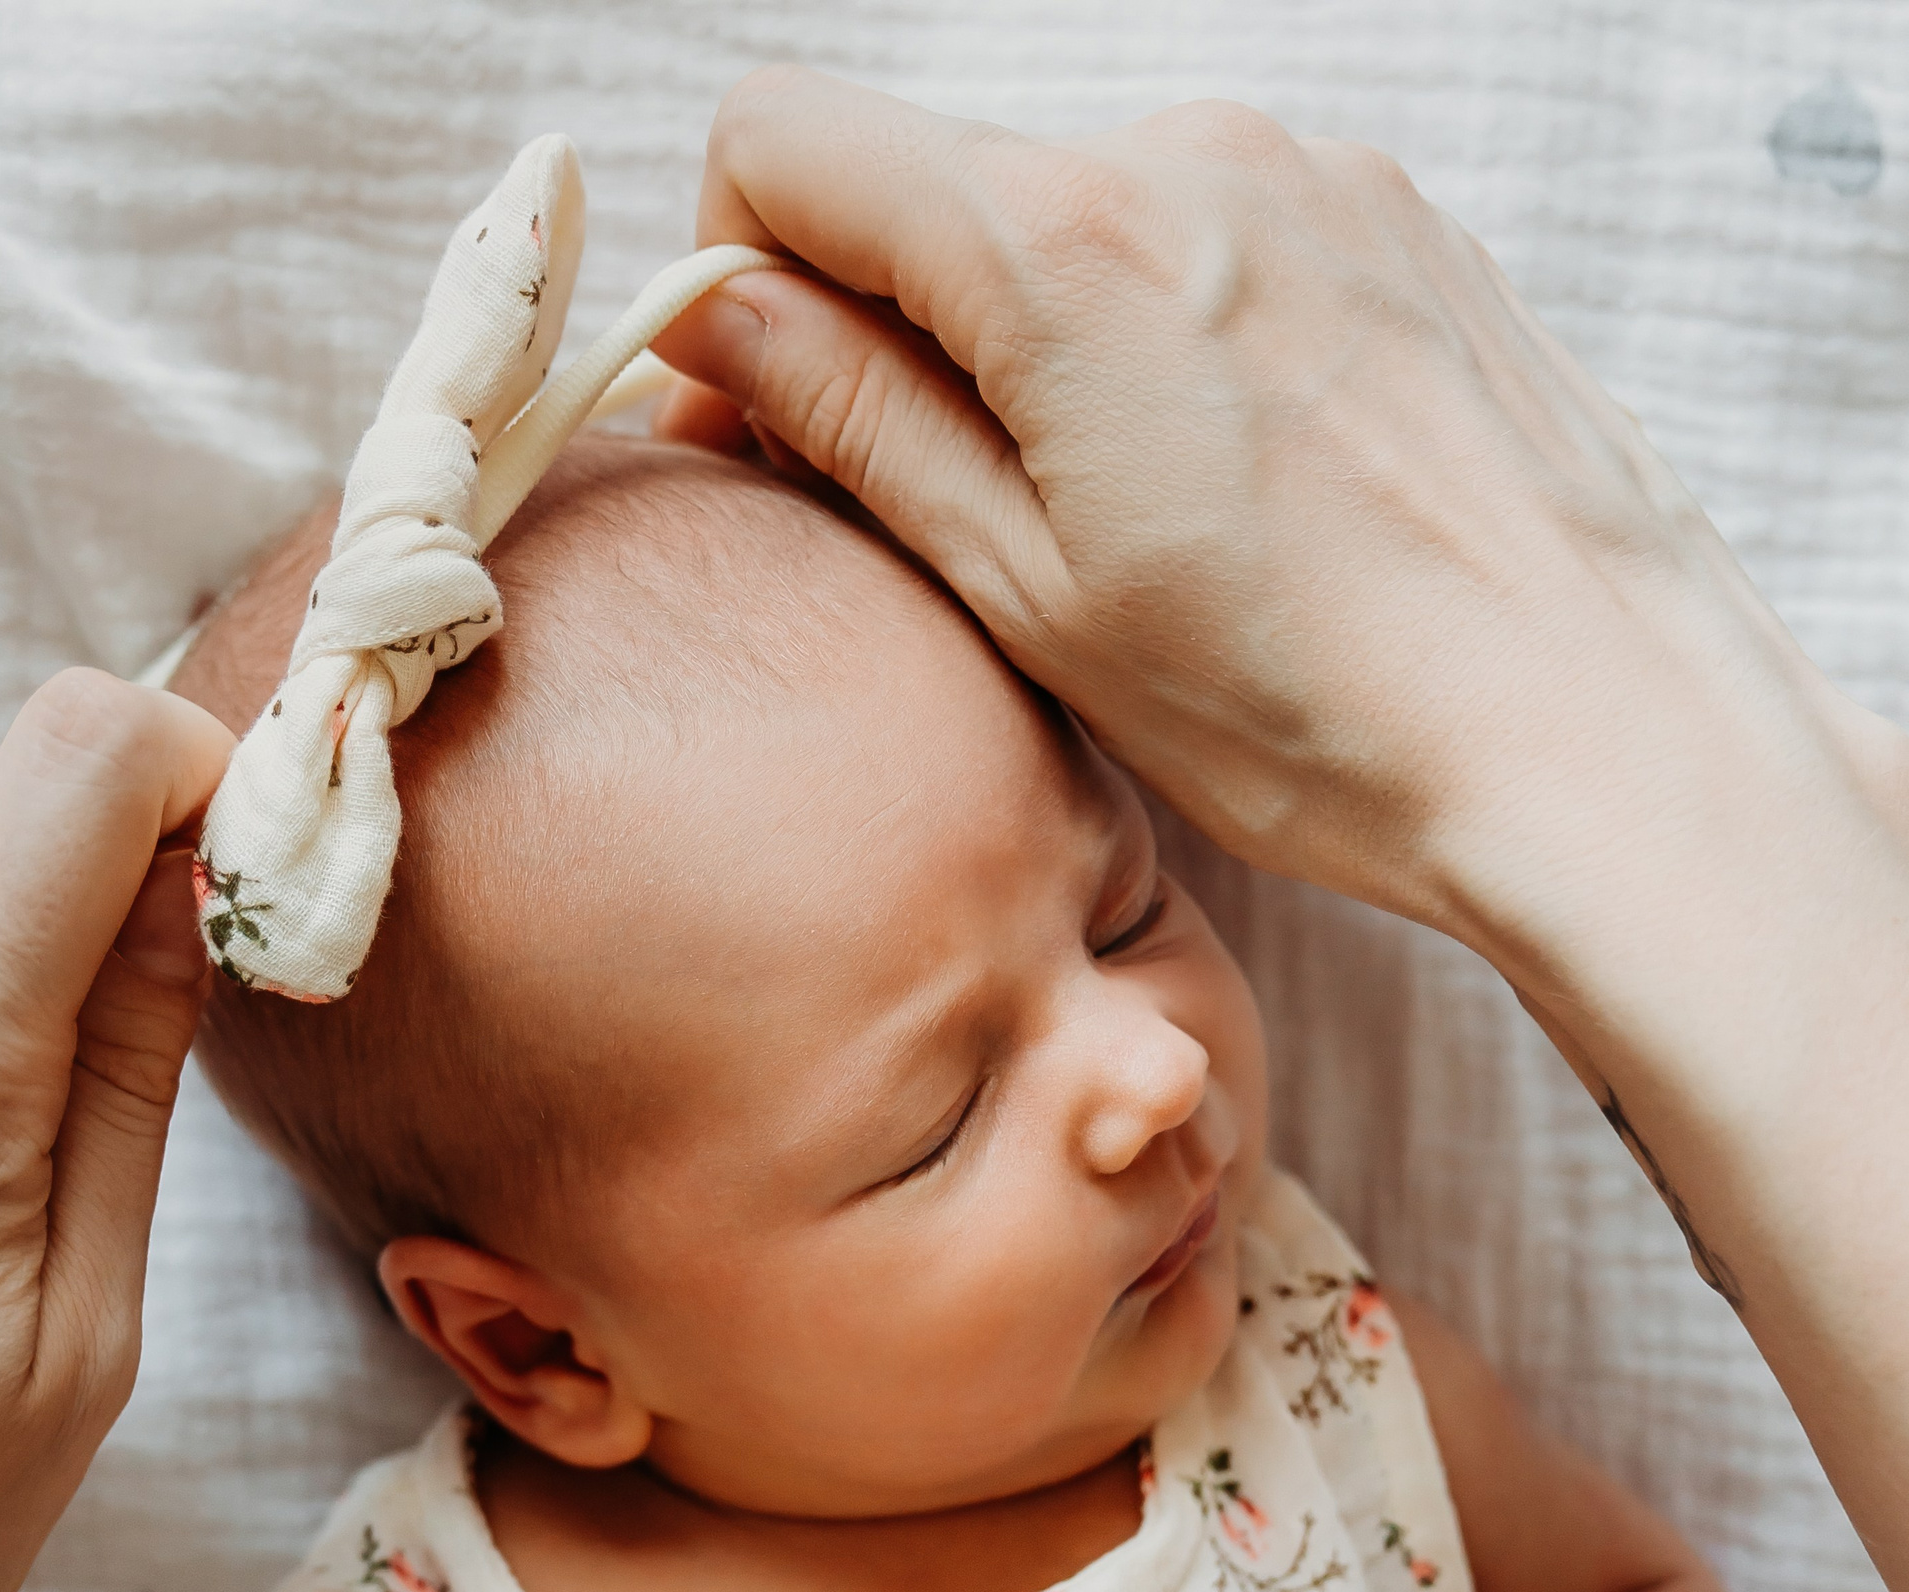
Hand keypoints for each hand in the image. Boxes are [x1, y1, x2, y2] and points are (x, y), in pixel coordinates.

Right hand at [653, 68, 1908, 1591]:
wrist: (1600, 731)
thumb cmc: (1312, 706)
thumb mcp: (1021, 586)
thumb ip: (847, 414)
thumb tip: (715, 311)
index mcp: (1062, 242)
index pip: (782, 137)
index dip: (734, 270)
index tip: (768, 408)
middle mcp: (1185, 157)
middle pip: (924, 174)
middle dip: (880, 312)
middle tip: (926, 497)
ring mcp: (1303, 172)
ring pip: (1059, 206)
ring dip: (1022, 324)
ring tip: (1101, 506)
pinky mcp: (1385, 215)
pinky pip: (1193, 226)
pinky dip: (1148, 318)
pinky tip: (1212, 468)